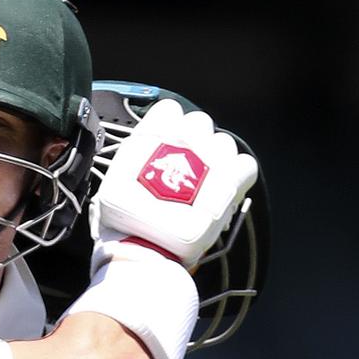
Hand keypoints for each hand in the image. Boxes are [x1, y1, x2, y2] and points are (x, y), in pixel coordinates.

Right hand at [91, 98, 257, 267]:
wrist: (147, 248)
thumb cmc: (125, 220)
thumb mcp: (114, 181)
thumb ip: (134, 158)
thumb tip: (144, 153)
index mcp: (154, 134)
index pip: (169, 109)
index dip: (166, 126)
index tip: (161, 145)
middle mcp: (186, 138)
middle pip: (199, 122)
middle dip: (192, 141)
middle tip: (179, 166)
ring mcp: (213, 158)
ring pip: (223, 143)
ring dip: (213, 158)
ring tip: (200, 182)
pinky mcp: (232, 181)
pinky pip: (245, 164)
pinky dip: (236, 174)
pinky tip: (220, 188)